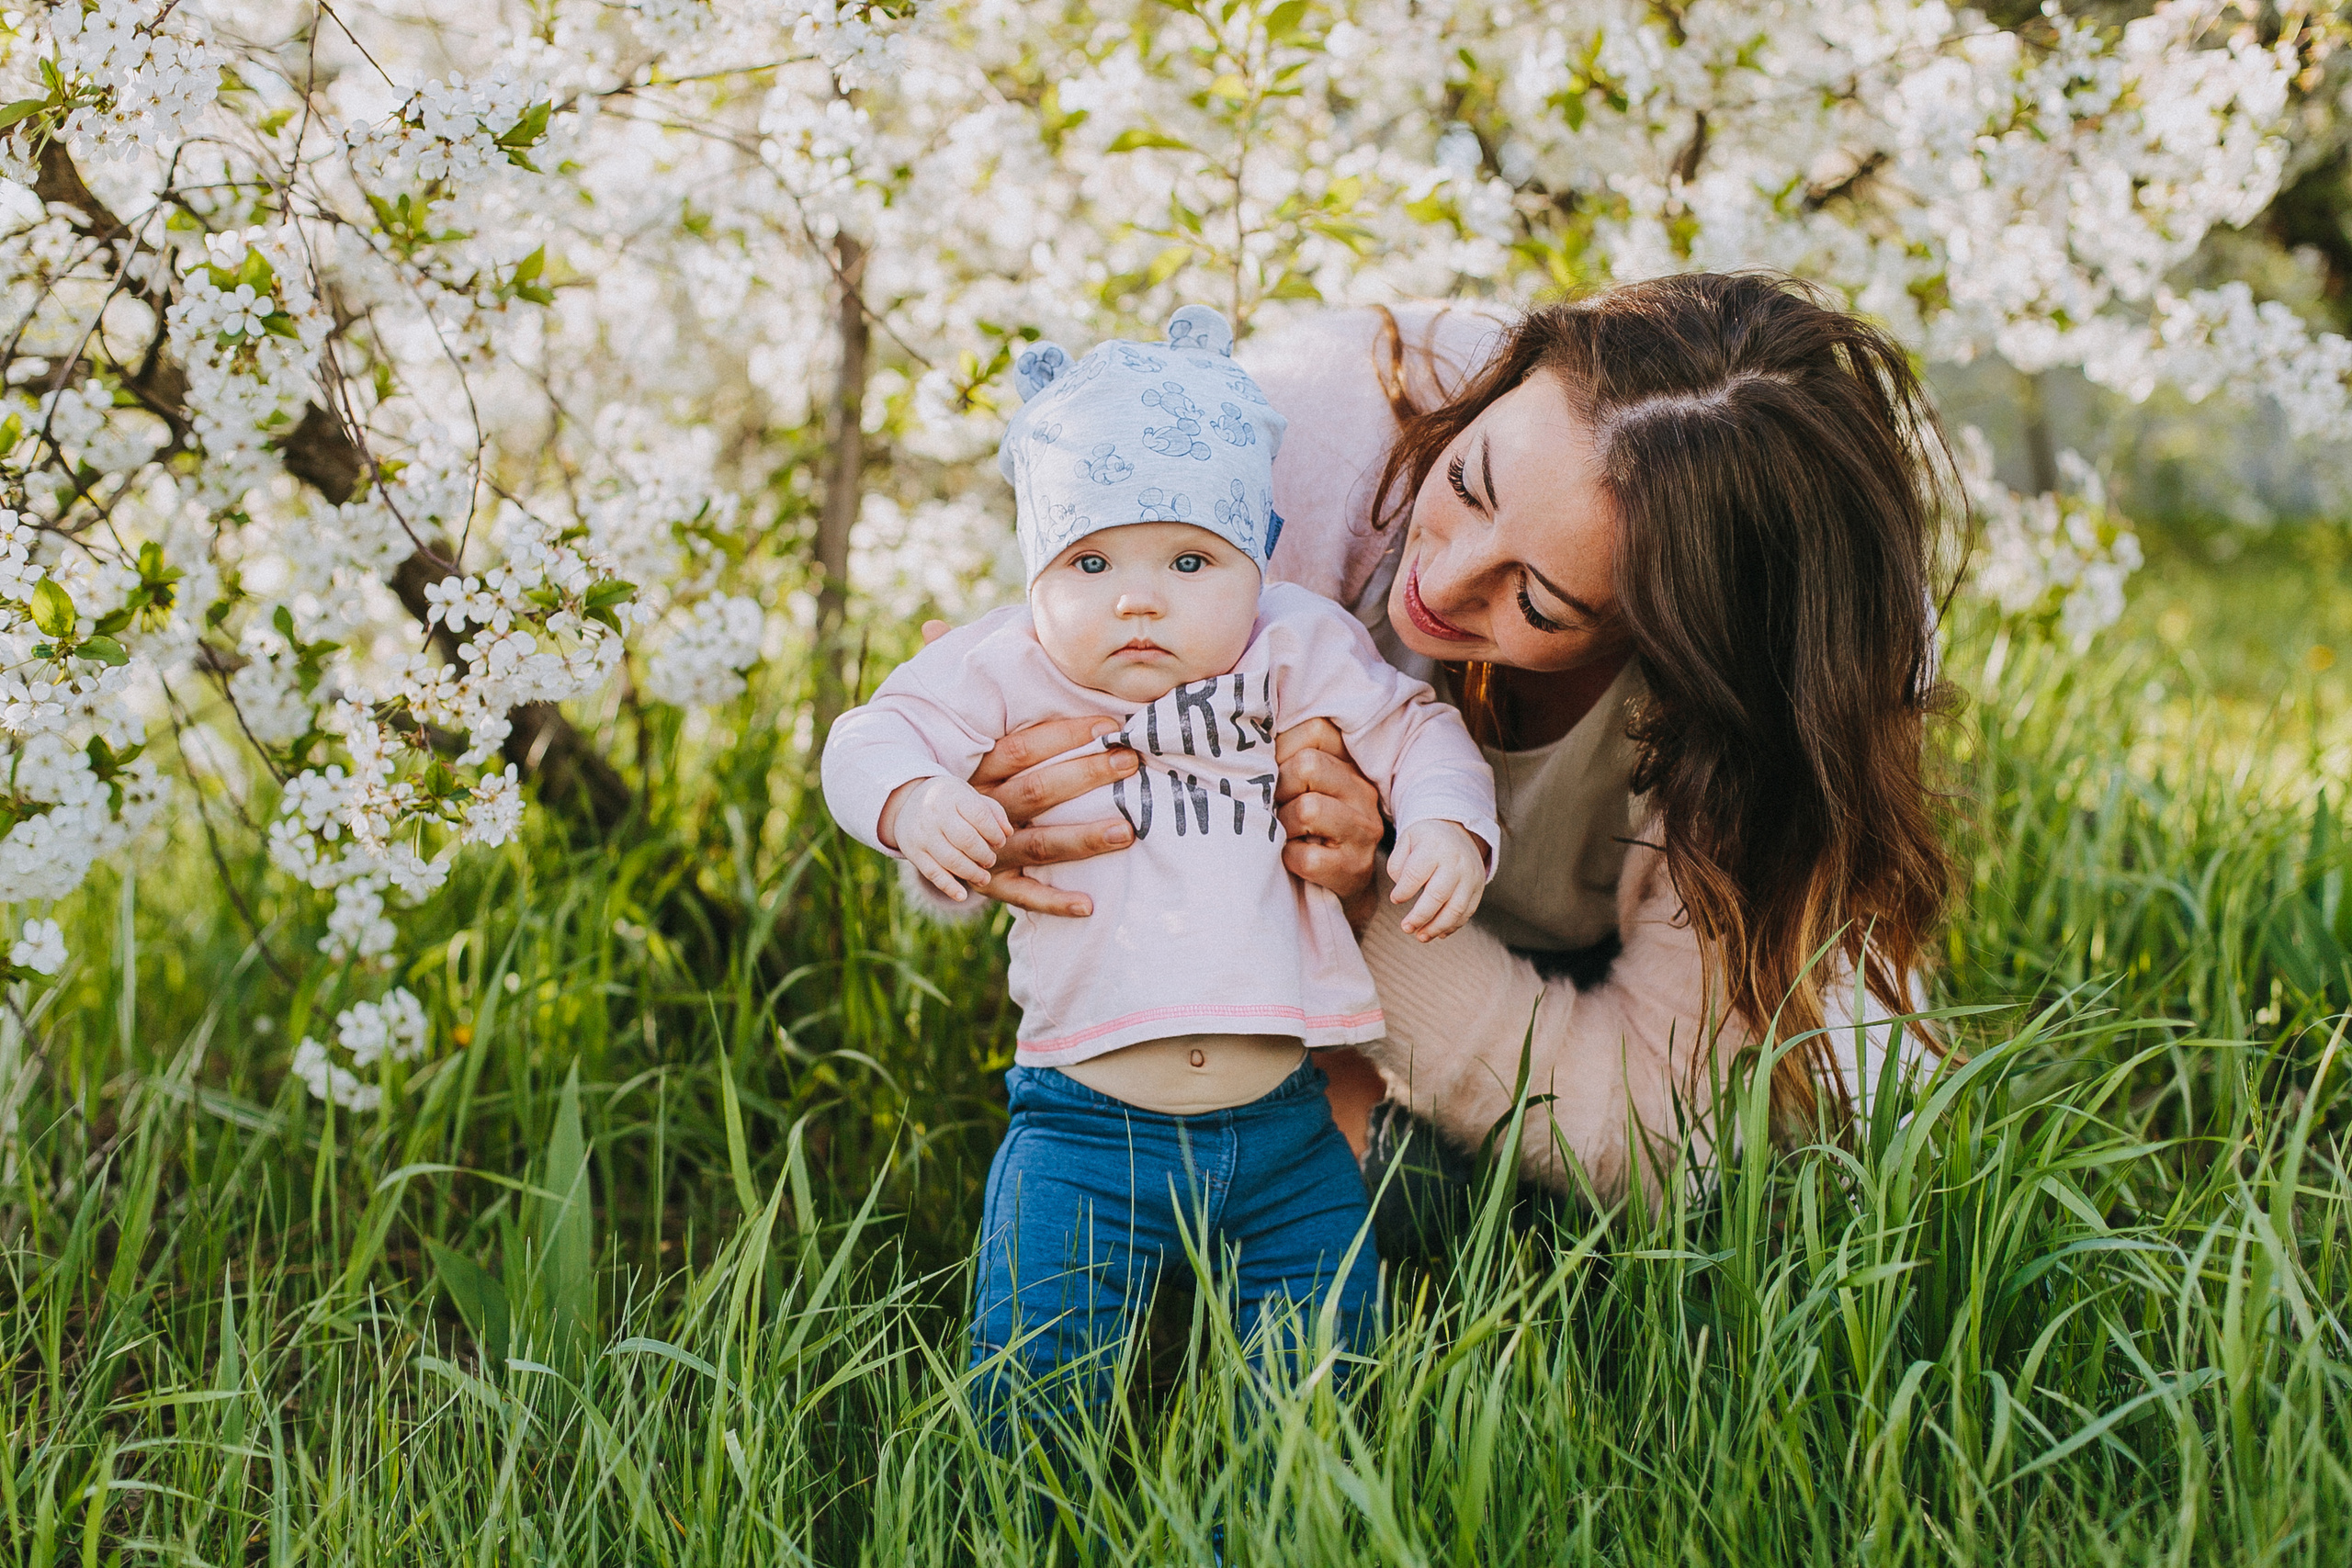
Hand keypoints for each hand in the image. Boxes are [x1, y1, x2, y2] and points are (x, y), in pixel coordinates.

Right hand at [884, 776, 1012, 900]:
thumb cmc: (952, 802)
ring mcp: (922, 834)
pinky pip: (932, 873)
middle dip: (984, 855)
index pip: (980, 816)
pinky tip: (962, 895)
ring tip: (984, 878)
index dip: (994, 833)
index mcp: (953, 795)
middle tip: (990, 861)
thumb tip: (1008, 833)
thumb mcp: (971, 797)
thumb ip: (993, 812)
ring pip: (951, 860)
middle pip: (966, 840)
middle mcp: (935, 813)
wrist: (909, 803)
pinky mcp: (912, 852)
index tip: (1000, 842)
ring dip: (972, 873)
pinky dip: (948, 887)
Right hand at [916, 620, 1142, 917]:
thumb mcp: (937, 723)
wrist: (908, 830)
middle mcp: (981, 806)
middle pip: (1038, 790)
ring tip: (1129, 830)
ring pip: (1038, 843)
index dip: (1066, 735)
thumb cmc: (943, 766)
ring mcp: (985, 848)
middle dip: (1087, 778)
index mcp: (975, 766)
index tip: (1112, 725)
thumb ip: (945, 675)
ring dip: (1083, 839)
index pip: (1024, 747)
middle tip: (1134, 763)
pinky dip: (1053, 903)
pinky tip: (1090, 905)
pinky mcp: (988, 882)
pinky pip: (1021, 896)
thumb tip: (934, 624)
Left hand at [1274, 717, 1383, 915]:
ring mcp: (1362, 832)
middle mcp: (1363, 793)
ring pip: (1307, 809)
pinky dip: (1288, 858)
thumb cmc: (1310, 829)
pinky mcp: (1353, 868)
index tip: (1273, 771)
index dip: (1281, 748)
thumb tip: (1244, 735)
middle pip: (1309, 765)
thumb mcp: (1306, 786)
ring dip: (1282, 824)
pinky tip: (1290, 859)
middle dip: (1280, 787)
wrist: (1339, 889)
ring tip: (1284, 833)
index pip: (1317, 730)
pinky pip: (1306, 856)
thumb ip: (1287, 756)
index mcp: (1350, 765)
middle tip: (1276, 807)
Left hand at [1388, 819, 1485, 940]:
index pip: (1415, 874)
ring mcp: (1470, 876)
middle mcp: (1455, 862)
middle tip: (1406, 928)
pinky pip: (1467, 912)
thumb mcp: (1406, 840)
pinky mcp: (1479, 887)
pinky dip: (1453, 926)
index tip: (1395, 899)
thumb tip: (1400, 891)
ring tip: (1421, 936)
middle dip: (1420, 916)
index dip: (1403, 891)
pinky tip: (1439, 933)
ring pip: (1455, 908)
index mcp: (1433, 847)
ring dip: (1437, 927)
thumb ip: (1397, 864)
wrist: (1457, 830)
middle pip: (1437, 895)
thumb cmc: (1426, 839)